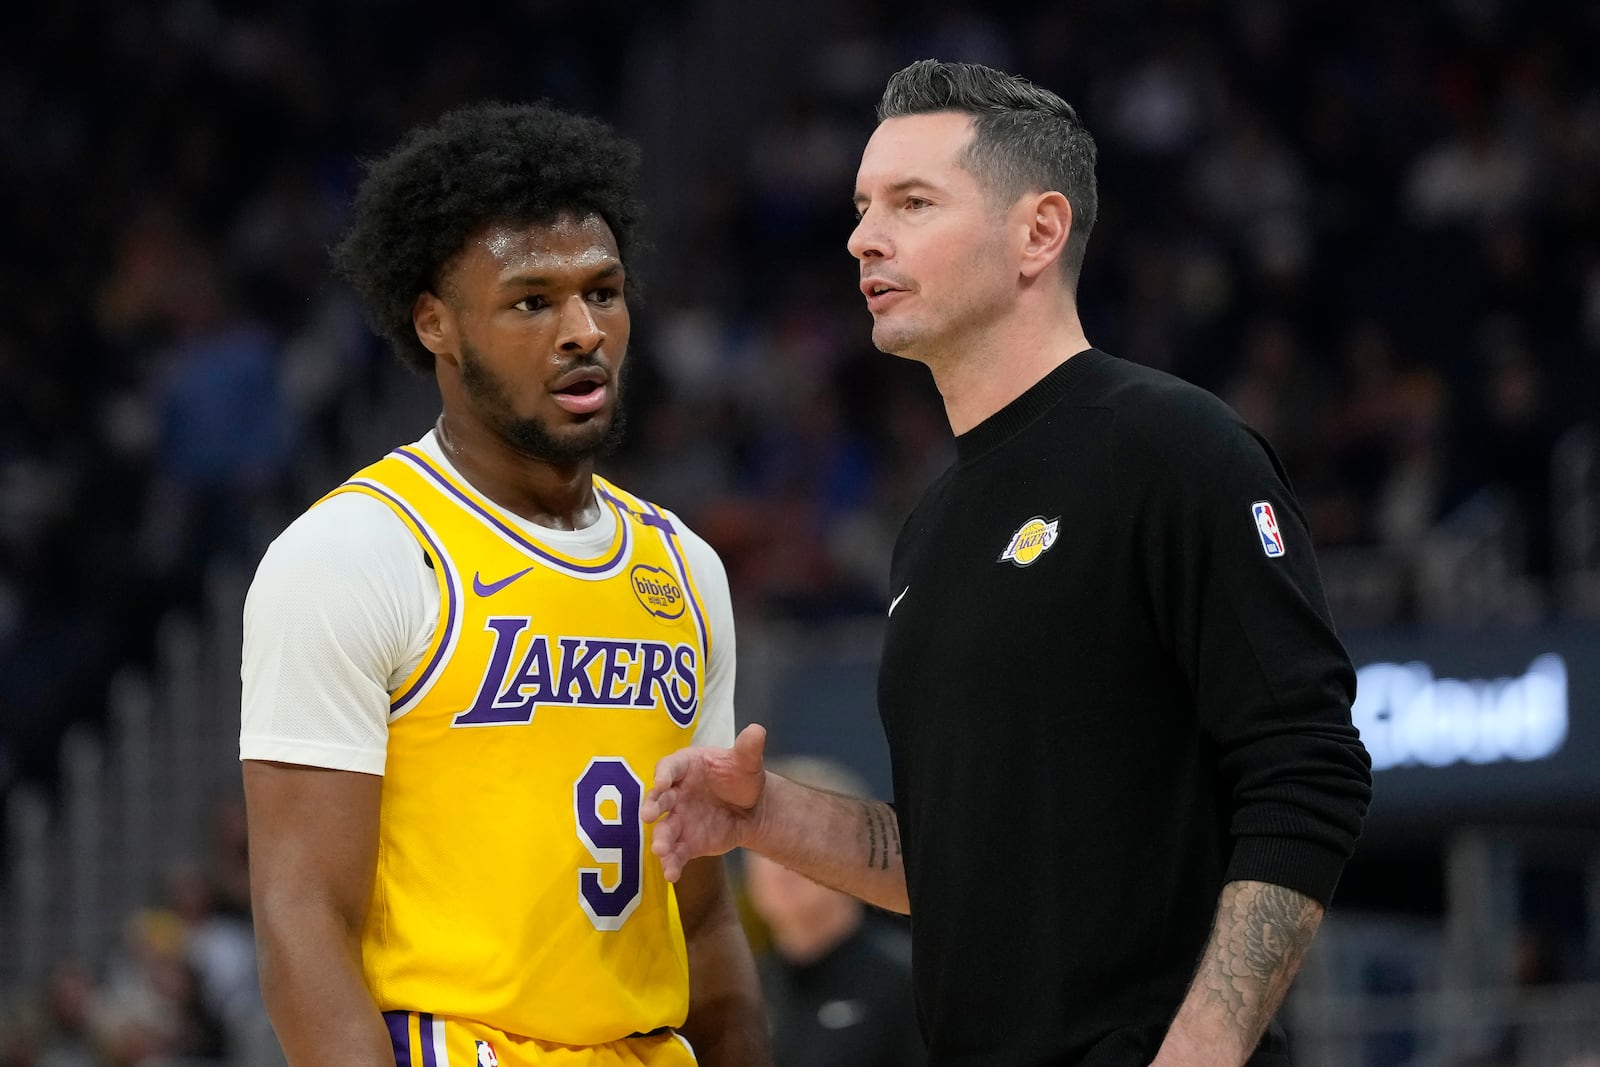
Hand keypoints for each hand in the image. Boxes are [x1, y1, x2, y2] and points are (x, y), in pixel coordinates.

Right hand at [642, 723, 768, 881]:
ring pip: (664, 829)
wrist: (750, 808)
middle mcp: (676, 793)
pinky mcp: (686, 842)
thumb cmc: (741, 777)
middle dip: (652, 806)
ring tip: (661, 851)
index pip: (669, 768)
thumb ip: (748, 748)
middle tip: (647, 815)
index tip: (662, 782)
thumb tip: (757, 730)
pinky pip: (676, 853)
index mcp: (686, 767)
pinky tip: (673, 874)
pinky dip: (672, 864)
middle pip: (658, 799)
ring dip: (660, 839)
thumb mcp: (747, 761)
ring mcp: (679, 819)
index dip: (664, 774)